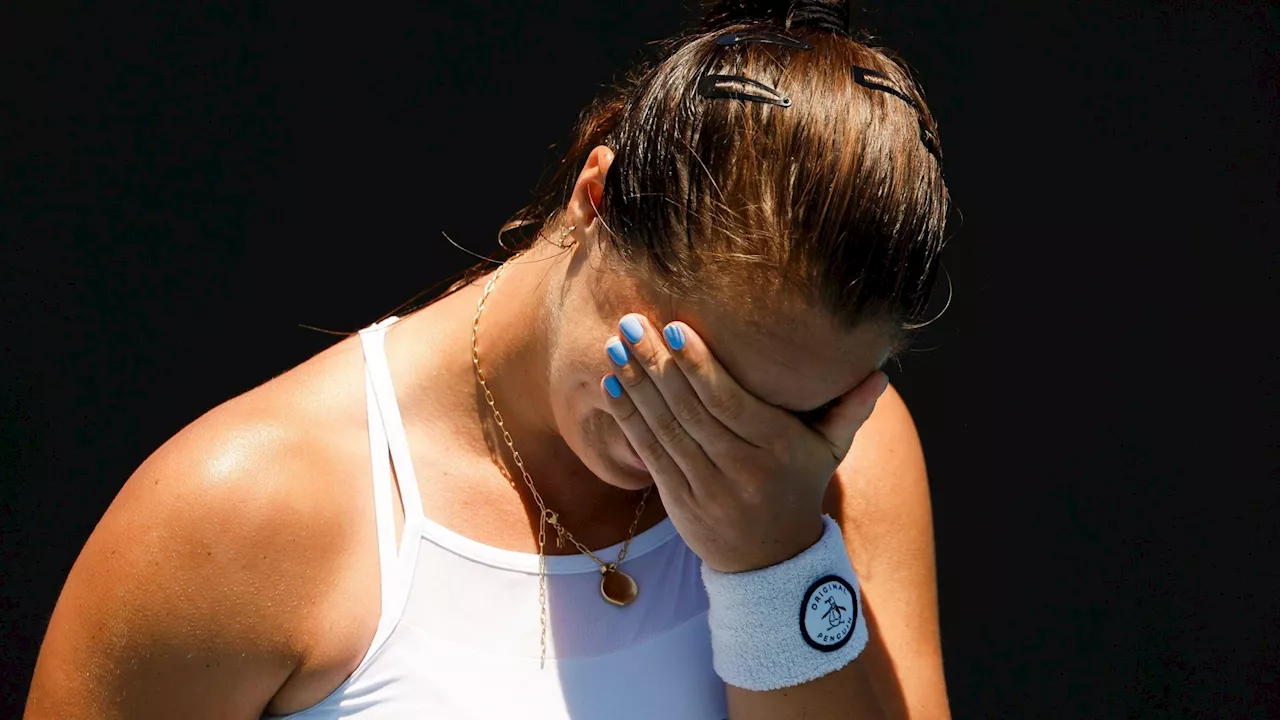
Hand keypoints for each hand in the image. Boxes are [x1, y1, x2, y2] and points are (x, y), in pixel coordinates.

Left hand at [601, 313, 889, 572]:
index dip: (700, 366)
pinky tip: (613, 387)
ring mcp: (707, 488)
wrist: (772, 564)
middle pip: (691, 409)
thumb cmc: (797, 490)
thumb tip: (880, 373)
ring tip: (615, 346)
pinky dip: (629, 419)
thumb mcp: (828, 454)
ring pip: (666, 428)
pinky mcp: (679, 501)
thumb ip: (849, 411)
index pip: (730, 401)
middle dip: (657, 363)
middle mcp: (741, 468)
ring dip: (636, 385)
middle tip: (632, 322)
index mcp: (777, 448)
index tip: (676, 328)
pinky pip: (650, 454)